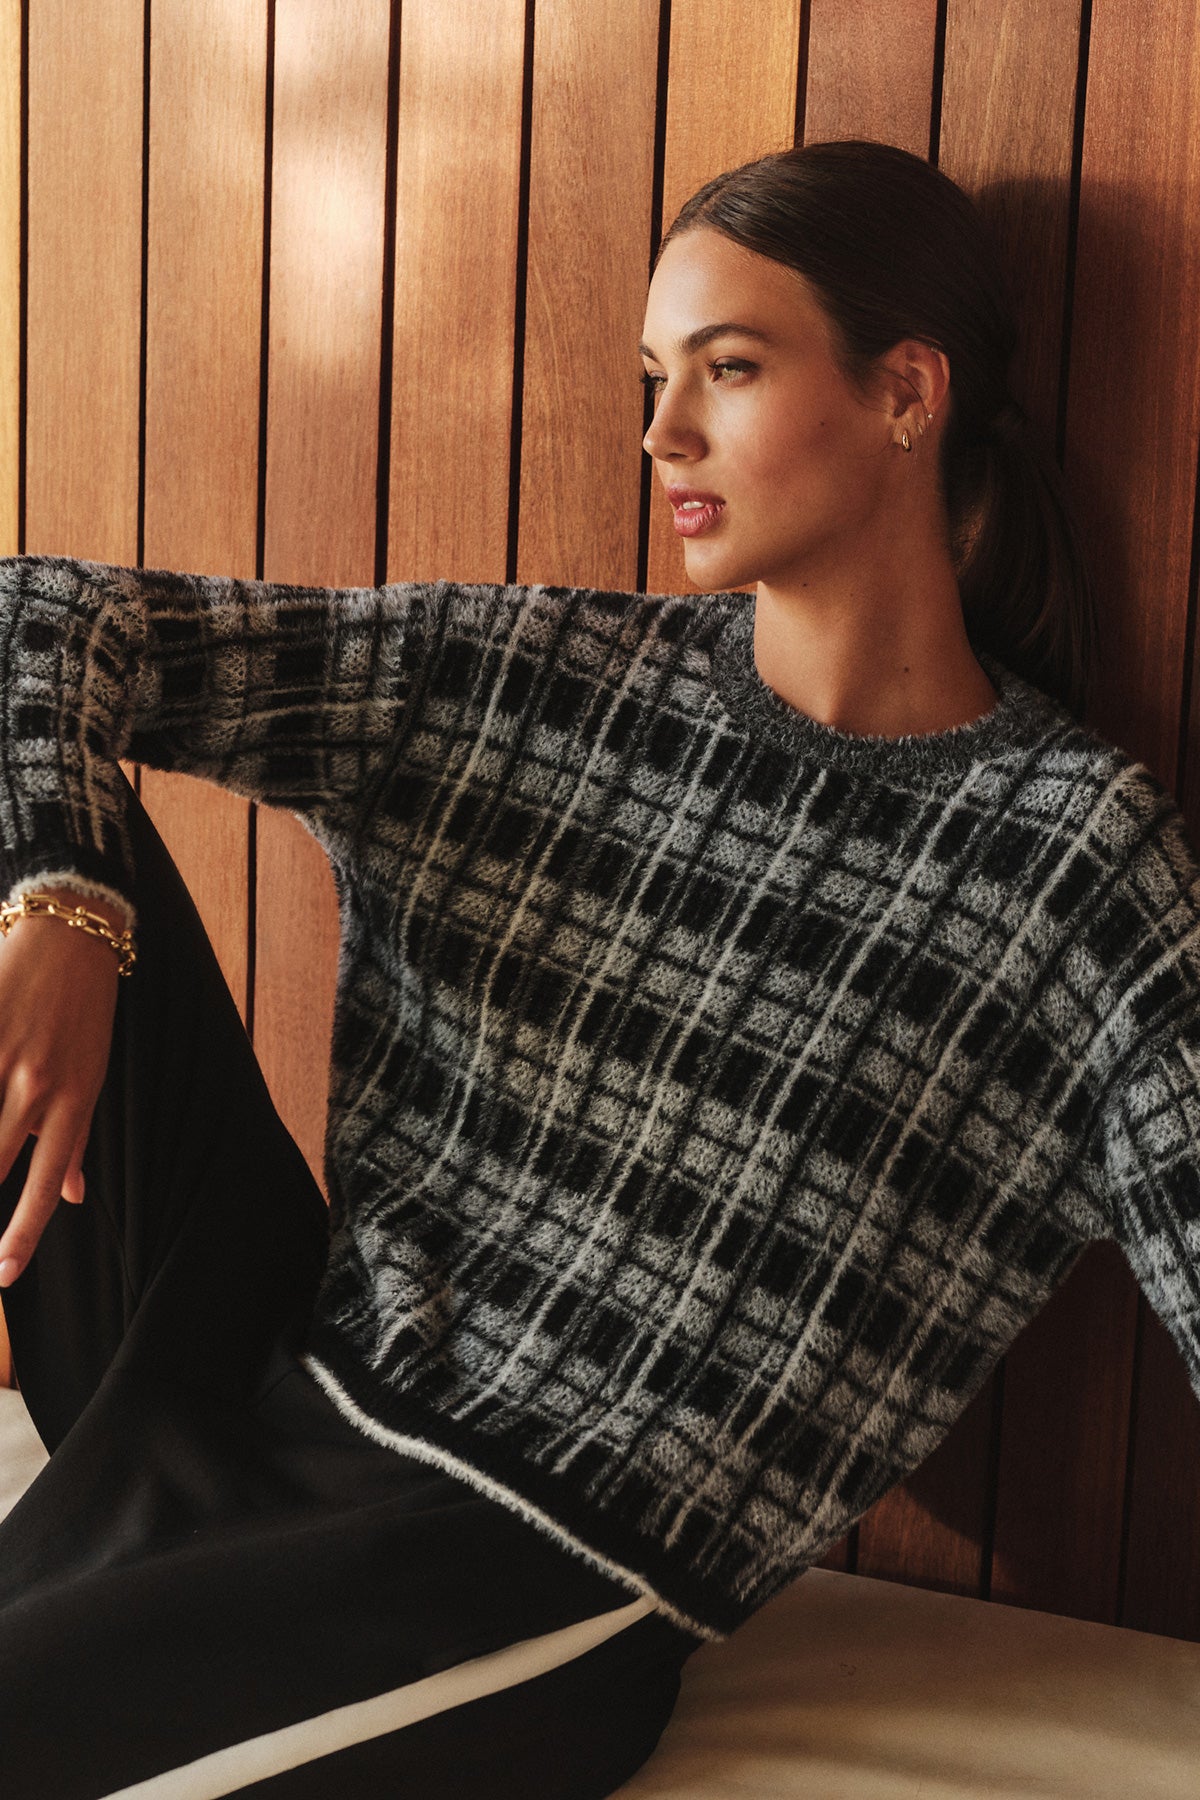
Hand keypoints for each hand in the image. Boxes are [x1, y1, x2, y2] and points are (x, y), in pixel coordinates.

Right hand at [0, 892, 124, 1284]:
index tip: (3, 1273)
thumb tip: (72, 1197)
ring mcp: (1, 1051)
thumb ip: (76, 1138)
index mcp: (73, 1099)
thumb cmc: (84, 1009)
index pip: (45, 1182)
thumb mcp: (94, 1072)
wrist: (74, 929)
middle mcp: (37, 1082)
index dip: (24, 1233)